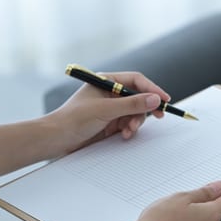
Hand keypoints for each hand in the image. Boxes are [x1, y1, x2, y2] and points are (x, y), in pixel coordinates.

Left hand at [46, 71, 170, 154]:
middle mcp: (110, 93)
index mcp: (106, 82)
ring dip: (136, 122)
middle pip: (138, 97)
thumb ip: (131, 104)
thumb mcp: (105, 110)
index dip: (152, 89)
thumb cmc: (73, 119)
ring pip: (135, 112)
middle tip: (159, 116)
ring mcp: (111, 109)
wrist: (56, 139)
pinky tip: (124, 135)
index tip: (164, 99)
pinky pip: (129, 123)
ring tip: (129, 130)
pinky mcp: (111, 123)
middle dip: (145, 108)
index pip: (136, 81)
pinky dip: (130, 129)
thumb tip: (155, 99)